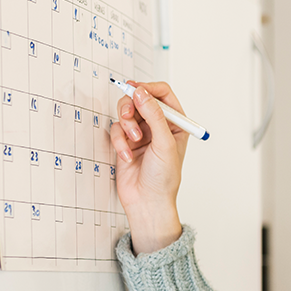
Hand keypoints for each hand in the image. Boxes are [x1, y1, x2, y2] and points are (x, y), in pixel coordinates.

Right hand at [110, 81, 187, 254]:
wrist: (148, 202)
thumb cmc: (164, 178)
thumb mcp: (164, 143)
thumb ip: (153, 115)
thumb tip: (141, 92)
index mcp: (175, 123)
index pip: (162, 94)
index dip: (148, 88)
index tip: (135, 90)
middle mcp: (158, 125)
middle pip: (140, 99)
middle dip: (132, 106)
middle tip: (128, 115)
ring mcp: (141, 133)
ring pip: (126, 113)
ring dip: (126, 125)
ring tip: (132, 141)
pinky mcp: (125, 143)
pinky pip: (116, 130)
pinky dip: (119, 142)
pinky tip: (127, 156)